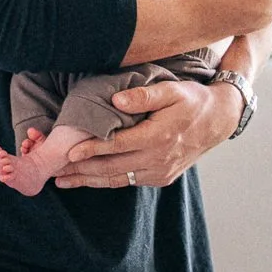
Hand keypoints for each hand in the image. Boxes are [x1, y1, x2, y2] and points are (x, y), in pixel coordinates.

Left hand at [53, 78, 242, 188]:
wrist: (219, 120)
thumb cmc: (192, 100)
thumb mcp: (172, 90)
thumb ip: (144, 95)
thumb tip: (116, 101)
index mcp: (160, 136)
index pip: (119, 145)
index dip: (93, 148)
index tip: (69, 152)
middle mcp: (159, 159)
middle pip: (112, 167)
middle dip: (81, 170)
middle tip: (52, 169)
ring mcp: (160, 172)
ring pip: (117, 179)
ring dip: (88, 180)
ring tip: (62, 181)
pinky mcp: (161, 178)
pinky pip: (127, 182)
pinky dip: (105, 181)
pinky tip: (86, 179)